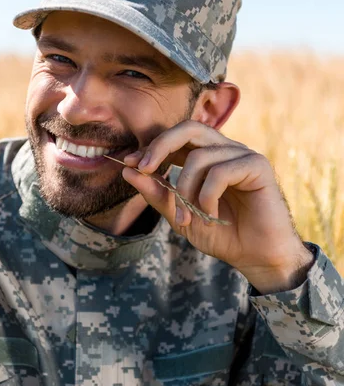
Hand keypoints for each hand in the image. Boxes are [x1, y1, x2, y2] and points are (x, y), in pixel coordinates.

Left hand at [122, 121, 313, 292]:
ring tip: (187, 217)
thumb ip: (157, 193)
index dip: (152, 147)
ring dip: (185, 189)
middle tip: (144, 169)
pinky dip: (207, 197)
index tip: (129, 164)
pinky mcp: (258, 166)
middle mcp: (225, 150)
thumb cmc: (222, 235)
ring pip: (199, 156)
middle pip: (189, 128)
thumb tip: (128, 171)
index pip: (176, 138)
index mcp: (208, 157)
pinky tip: (211, 216)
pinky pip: (220, 172)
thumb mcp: (180, 216)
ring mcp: (243, 155)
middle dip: (161, 146)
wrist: (256, 257)